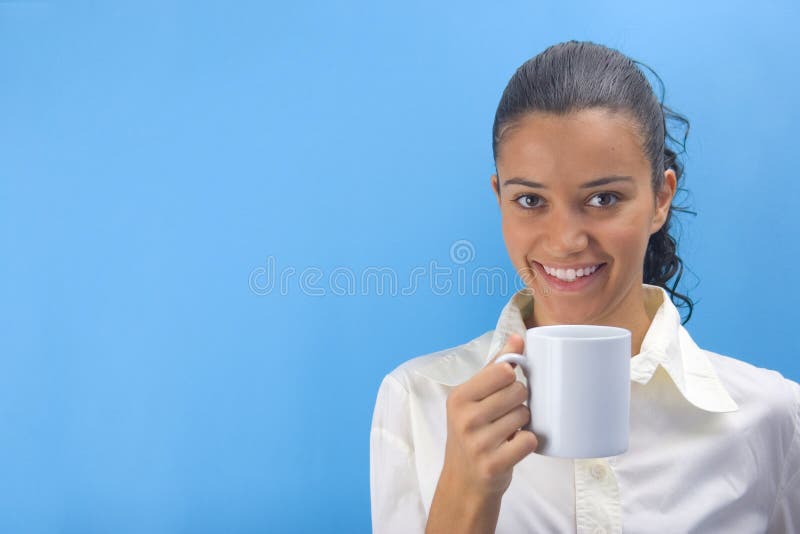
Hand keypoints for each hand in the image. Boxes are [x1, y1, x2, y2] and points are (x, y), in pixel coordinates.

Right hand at [440, 333, 538, 497]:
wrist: (464, 482)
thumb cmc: (472, 434)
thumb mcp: (473, 399)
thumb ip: (495, 367)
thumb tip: (518, 337)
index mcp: (459, 397)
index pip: (503, 371)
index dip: (511, 378)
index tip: (502, 389)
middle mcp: (466, 418)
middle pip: (518, 391)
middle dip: (518, 402)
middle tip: (504, 415)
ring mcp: (479, 443)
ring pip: (525, 415)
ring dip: (523, 423)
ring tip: (507, 432)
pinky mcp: (495, 464)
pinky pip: (530, 440)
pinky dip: (527, 443)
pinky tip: (513, 447)